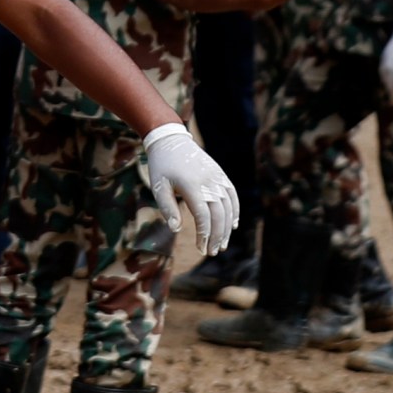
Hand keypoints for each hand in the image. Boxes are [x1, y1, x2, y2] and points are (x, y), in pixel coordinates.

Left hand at [142, 123, 235, 256]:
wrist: (171, 141)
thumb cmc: (161, 166)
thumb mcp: (158, 187)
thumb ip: (168, 208)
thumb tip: (176, 229)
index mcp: (191, 185)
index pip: (203, 215)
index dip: (204, 234)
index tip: (201, 248)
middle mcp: (208, 182)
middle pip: (219, 214)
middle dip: (217, 235)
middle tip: (212, 251)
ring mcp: (217, 178)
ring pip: (228, 207)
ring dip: (227, 228)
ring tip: (222, 244)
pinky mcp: (221, 175)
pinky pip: (232, 196)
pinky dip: (234, 211)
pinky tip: (232, 225)